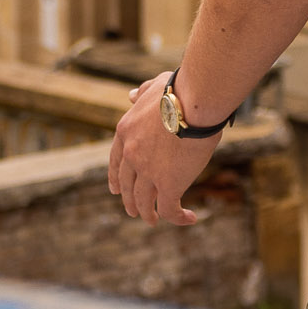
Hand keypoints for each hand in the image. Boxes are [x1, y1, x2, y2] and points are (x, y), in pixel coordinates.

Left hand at [107, 74, 217, 226]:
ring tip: (154, 221)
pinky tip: (190, 218)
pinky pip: (169, 209)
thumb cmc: (180, 90)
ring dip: (148, 214)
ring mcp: (147, 171)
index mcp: (125, 131)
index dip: (115, 177)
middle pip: (127, 184)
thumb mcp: (153, 87)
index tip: (114, 189)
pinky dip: (178, 217)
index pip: (115, 160)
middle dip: (129, 200)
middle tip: (133, 211)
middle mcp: (131, 154)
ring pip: (143, 202)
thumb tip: (130, 96)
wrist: (193, 102)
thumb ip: (141, 93)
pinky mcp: (168, 184)